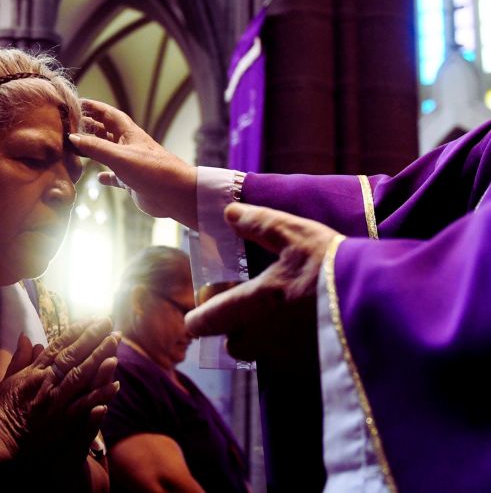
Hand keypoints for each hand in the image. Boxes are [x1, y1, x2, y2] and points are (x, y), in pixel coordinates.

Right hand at [0, 318, 119, 468]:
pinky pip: (84, 406)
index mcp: (35, 372)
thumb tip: (25, 336)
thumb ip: (20, 358)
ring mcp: (55, 402)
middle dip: (92, 337)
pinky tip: (116, 385)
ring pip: (81, 375)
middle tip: (109, 322)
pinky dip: (99, 395)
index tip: (92, 318)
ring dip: (99, 357)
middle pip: (73, 355)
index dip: (76, 331)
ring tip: (115, 342)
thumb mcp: (7, 381)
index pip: (59, 346)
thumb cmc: (2, 413)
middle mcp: (46, 382)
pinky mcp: (62, 423)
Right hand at [68, 99, 198, 228]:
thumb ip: (96, 147)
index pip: (108, 114)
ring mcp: (130, 163)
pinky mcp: (132, 180)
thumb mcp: (119, 156)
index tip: (76, 103)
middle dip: (90, 127)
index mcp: (128, 133)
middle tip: (71, 125)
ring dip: (94, 149)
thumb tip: (73, 137)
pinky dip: (106, 176)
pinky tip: (98, 178)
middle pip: (106, 131)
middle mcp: (129, 145)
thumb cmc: (151, 170)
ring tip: (77, 147)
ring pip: (108, 152)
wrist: (175, 193)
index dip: (93, 107)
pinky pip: (115, 175)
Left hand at [185, 202, 342, 363]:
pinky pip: (290, 364)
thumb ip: (261, 224)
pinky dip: (292, 351)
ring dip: (264, 341)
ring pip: (262, 355)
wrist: (386, 306)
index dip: (198, 319)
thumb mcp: (298, 235)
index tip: (196, 315)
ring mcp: (289, 358)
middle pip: (234, 343)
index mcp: (256, 303)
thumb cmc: (336, 267)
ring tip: (284, 318)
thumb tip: (229, 213)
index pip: (209, 320)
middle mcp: (265, 337)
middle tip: (250, 310)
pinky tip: (309, 332)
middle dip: (235, 330)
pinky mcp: (313, 371)